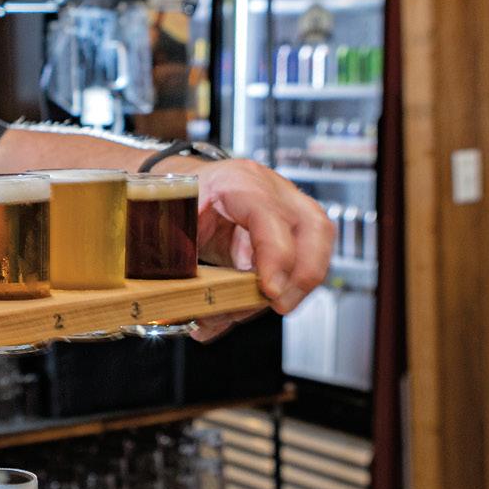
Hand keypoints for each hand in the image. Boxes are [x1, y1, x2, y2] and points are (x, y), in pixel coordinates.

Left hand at [181, 158, 335, 327]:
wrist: (186, 184)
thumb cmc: (180, 198)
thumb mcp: (172, 219)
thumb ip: (180, 253)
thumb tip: (187, 301)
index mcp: (238, 181)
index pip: (270, 216)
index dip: (275, 256)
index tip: (269, 291)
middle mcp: (271, 190)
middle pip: (313, 227)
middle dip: (303, 274)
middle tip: (279, 305)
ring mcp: (287, 207)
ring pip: (317, 244)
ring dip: (298, 285)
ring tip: (265, 308)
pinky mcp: (290, 229)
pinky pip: (305, 258)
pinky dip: (288, 285)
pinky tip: (259, 302)